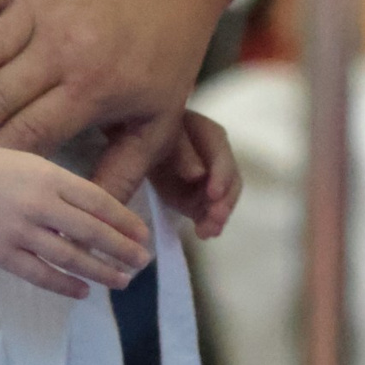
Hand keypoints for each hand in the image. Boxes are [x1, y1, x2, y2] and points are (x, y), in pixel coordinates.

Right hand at [0, 147, 151, 299]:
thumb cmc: (3, 170)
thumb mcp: (41, 167)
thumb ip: (70, 190)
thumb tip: (108, 218)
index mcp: (52, 178)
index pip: (99, 202)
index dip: (125, 221)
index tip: (144, 236)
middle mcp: (39, 204)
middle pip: (90, 232)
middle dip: (121, 249)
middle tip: (142, 262)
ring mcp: (19, 231)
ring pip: (69, 257)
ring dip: (100, 271)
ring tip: (122, 280)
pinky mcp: (1, 254)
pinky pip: (38, 274)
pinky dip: (64, 285)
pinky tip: (84, 291)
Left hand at [152, 110, 241, 238]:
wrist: (134, 143)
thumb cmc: (150, 132)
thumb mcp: (164, 136)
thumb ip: (182, 152)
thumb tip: (199, 175)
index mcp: (211, 136)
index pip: (222, 157)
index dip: (221, 176)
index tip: (213, 195)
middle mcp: (217, 159)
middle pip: (230, 180)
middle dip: (224, 201)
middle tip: (215, 219)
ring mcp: (210, 181)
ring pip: (222, 200)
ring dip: (217, 216)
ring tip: (207, 232)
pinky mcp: (200, 198)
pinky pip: (208, 212)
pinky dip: (208, 223)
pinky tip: (203, 233)